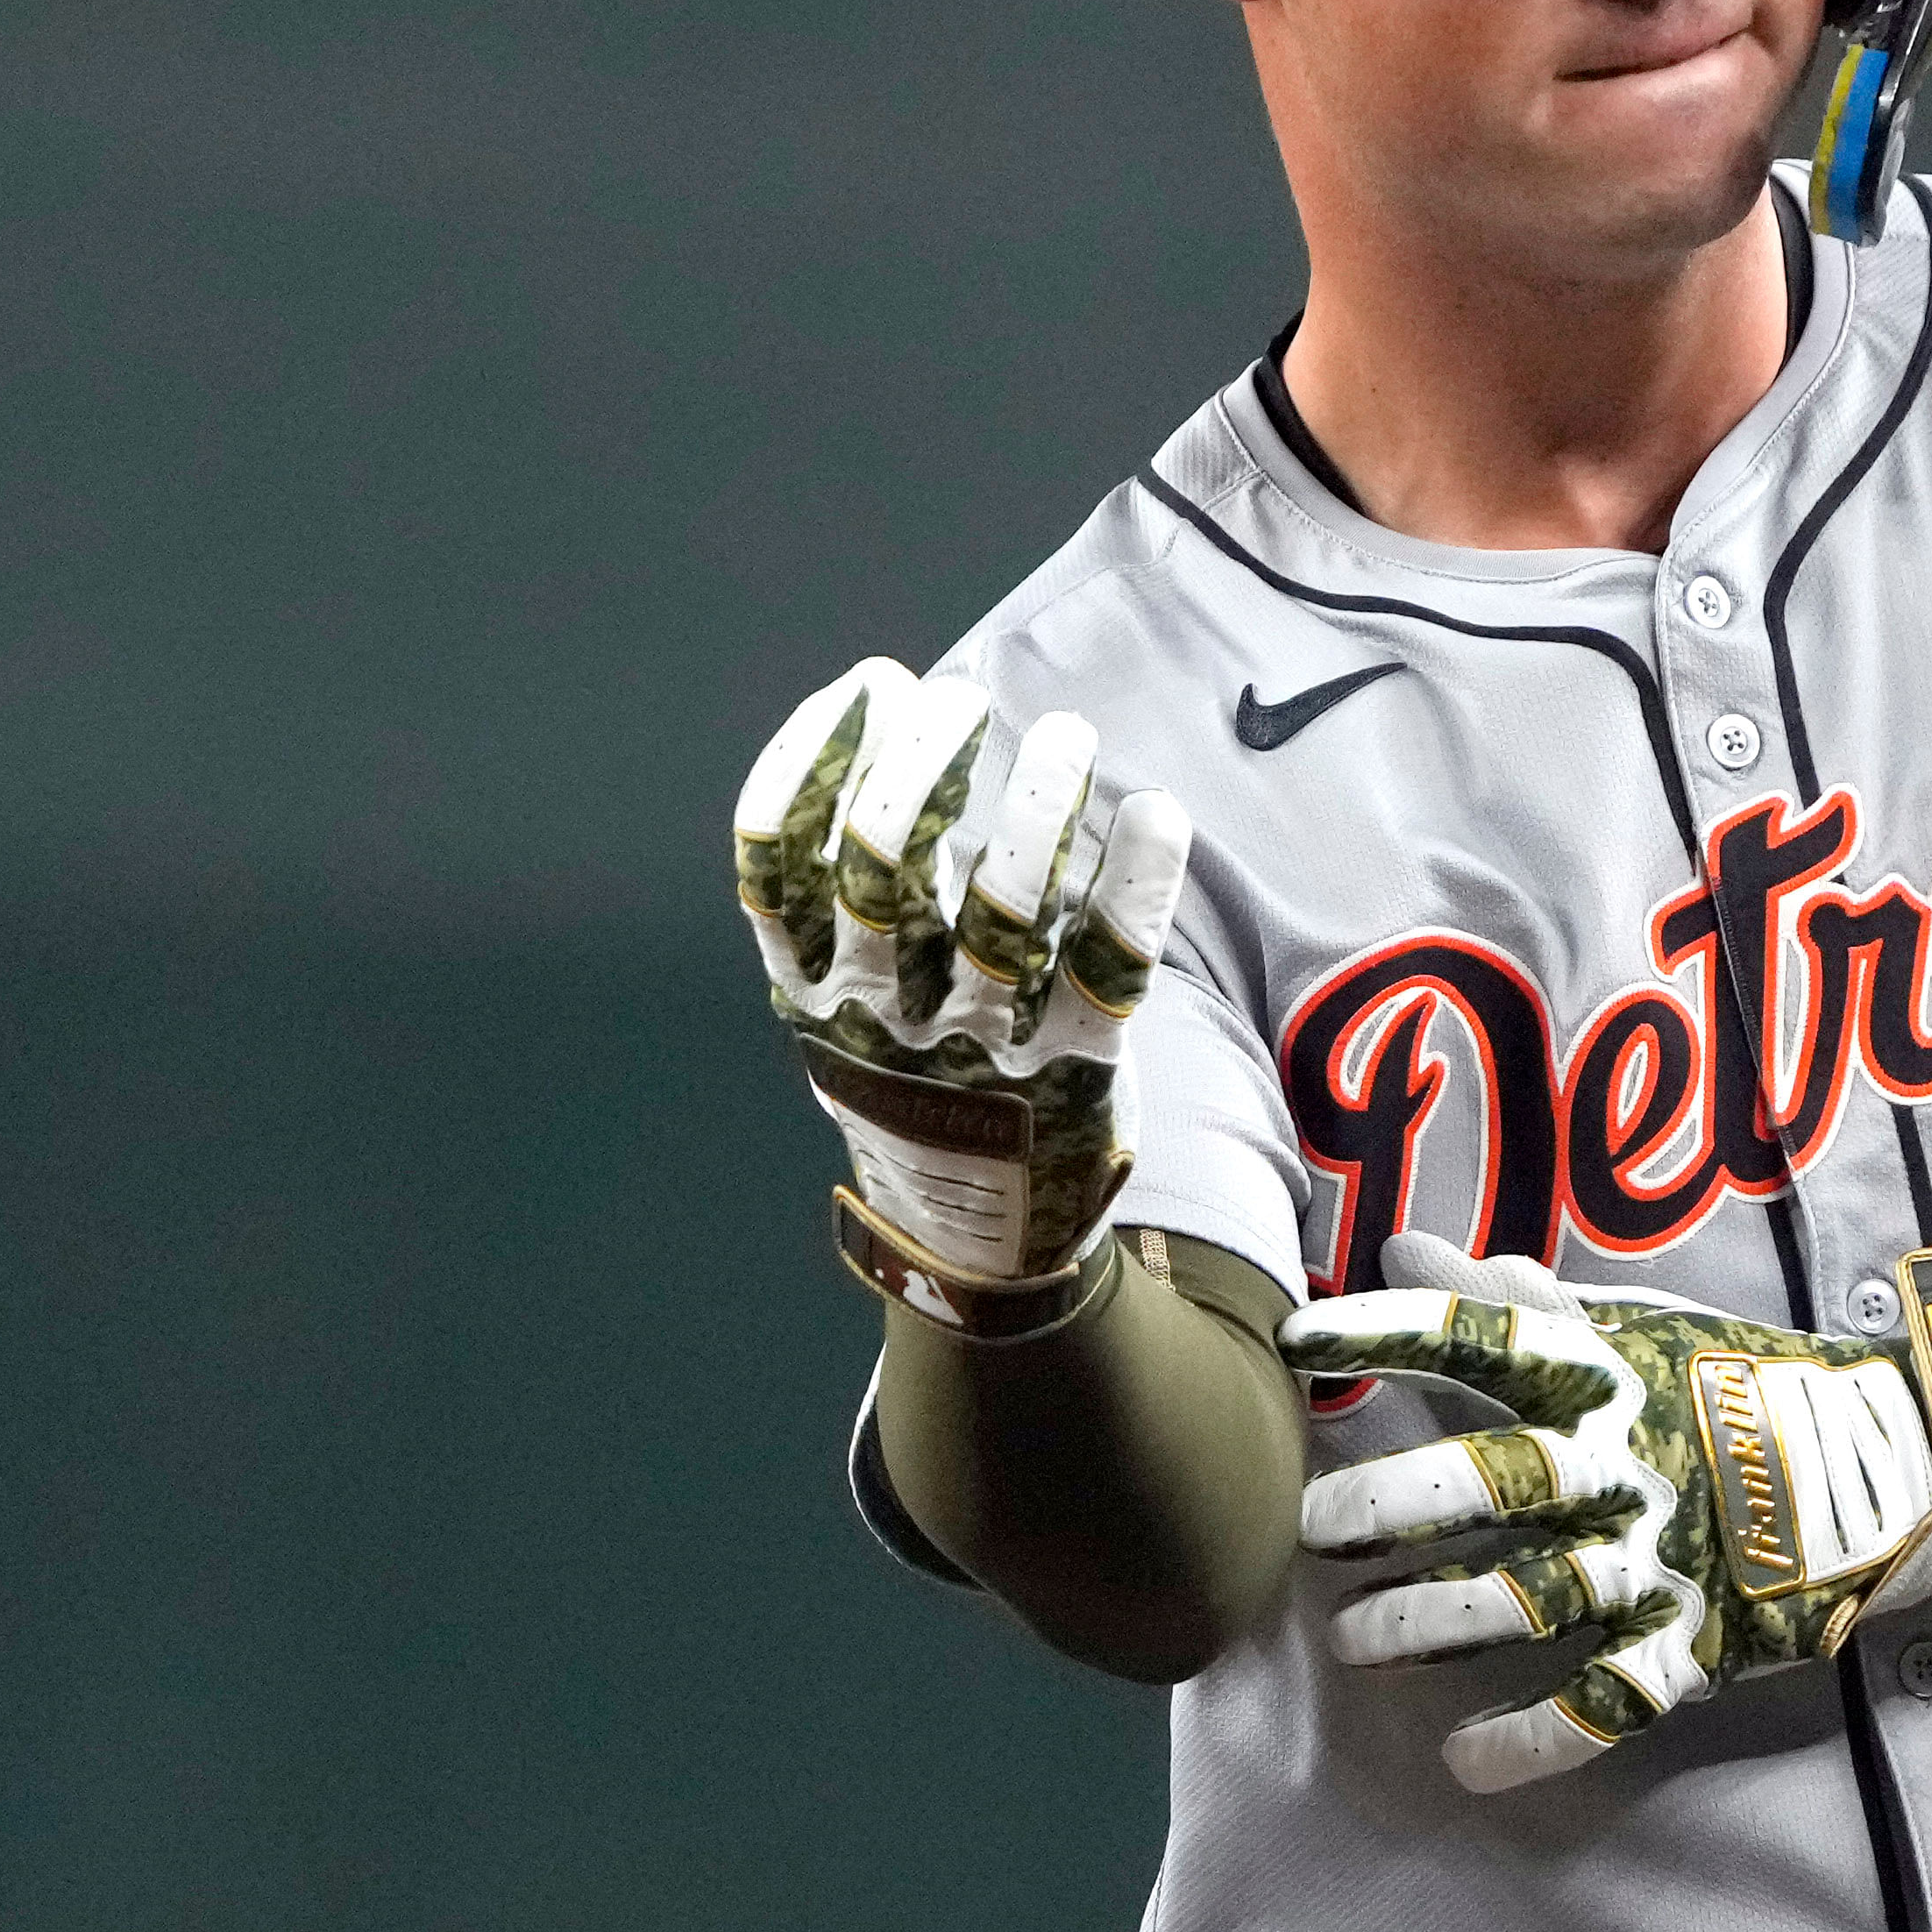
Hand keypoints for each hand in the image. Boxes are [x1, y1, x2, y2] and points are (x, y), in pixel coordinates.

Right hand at [733, 657, 1190, 1292]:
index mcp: (812, 989)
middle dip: (921, 757)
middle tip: (963, 698)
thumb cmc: (919, 1088)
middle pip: (882, 859)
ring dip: (1033, 802)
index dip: (815, 754)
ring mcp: (981, 1042)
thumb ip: (861, 890)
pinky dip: (1133, 881)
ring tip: (1065, 734)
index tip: (868, 683)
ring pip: (998, 905)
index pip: (777, 856)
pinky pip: (1108, 962)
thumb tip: (892, 720)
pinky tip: (1154, 814)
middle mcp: (884, 1011)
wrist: (983, 1247)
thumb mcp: (849, 1007)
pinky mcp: (1077, 1064)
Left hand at [1282, 1234, 1931, 1792]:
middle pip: (1499, 1481)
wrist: (1892, 1468)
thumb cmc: (1736, 1391)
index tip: (1297, 1340)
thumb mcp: (1637, 1332)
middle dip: (1398, 1503)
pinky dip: (1538, 1738)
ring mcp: (1663, 1561)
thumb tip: (1400, 1248)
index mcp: (1609, 1379)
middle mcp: (1628, 1467)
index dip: (1388, 1334)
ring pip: (1537, 1597)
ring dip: (1438, 1624)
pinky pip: (1611, 1702)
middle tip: (1313, 1530)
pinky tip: (1466, 1759)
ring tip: (1357, 1643)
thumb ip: (1516, 1304)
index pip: (1484, 1341)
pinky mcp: (1697, 1644)